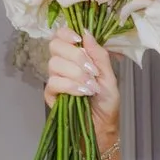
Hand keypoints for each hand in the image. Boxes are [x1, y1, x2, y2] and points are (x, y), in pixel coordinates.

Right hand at [45, 28, 119, 152]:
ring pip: (54, 64)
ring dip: (76, 74)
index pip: (61, 35)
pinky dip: (71, 86)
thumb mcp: (109, 76)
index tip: (78, 40)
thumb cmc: (106, 102)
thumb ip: (99, 55)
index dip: (66, 33)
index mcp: (75, 56)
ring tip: (91, 87)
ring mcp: (55, 79)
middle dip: (75, 56)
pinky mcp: (50, 95)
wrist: (103, 126)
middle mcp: (62, 65)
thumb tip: (86, 33)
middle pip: (55, 45)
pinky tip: (83, 93)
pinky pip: (54, 83)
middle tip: (91, 70)